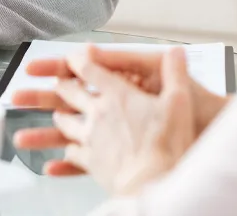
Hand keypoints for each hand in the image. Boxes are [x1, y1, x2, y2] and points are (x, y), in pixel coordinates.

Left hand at [14, 47, 196, 193]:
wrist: (156, 185)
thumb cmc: (168, 145)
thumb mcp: (179, 103)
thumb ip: (175, 74)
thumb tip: (176, 51)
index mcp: (117, 94)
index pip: (88, 69)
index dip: (77, 60)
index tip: (71, 57)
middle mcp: (98, 112)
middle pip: (70, 92)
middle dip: (62, 86)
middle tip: (58, 83)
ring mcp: (91, 138)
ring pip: (65, 123)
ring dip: (61, 117)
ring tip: (58, 116)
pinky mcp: (91, 163)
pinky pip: (71, 155)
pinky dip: (65, 154)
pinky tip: (61, 157)